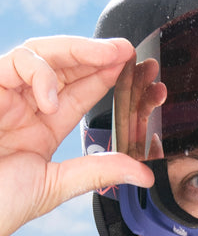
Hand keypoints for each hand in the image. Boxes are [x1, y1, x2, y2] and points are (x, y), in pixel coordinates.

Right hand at [0, 36, 154, 235]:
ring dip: (78, 51)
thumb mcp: (56, 185)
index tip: (133, 69)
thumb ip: (99, 172)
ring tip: (109, 56)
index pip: (79, 94)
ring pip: (42, 55)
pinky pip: (15, 63)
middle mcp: (25, 107)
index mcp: (42, 128)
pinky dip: (39, 74)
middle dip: (97, 55)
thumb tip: (145, 175)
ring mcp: (5, 96)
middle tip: (126, 50)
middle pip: (64, 67)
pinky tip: (50, 99)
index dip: (105, 78)